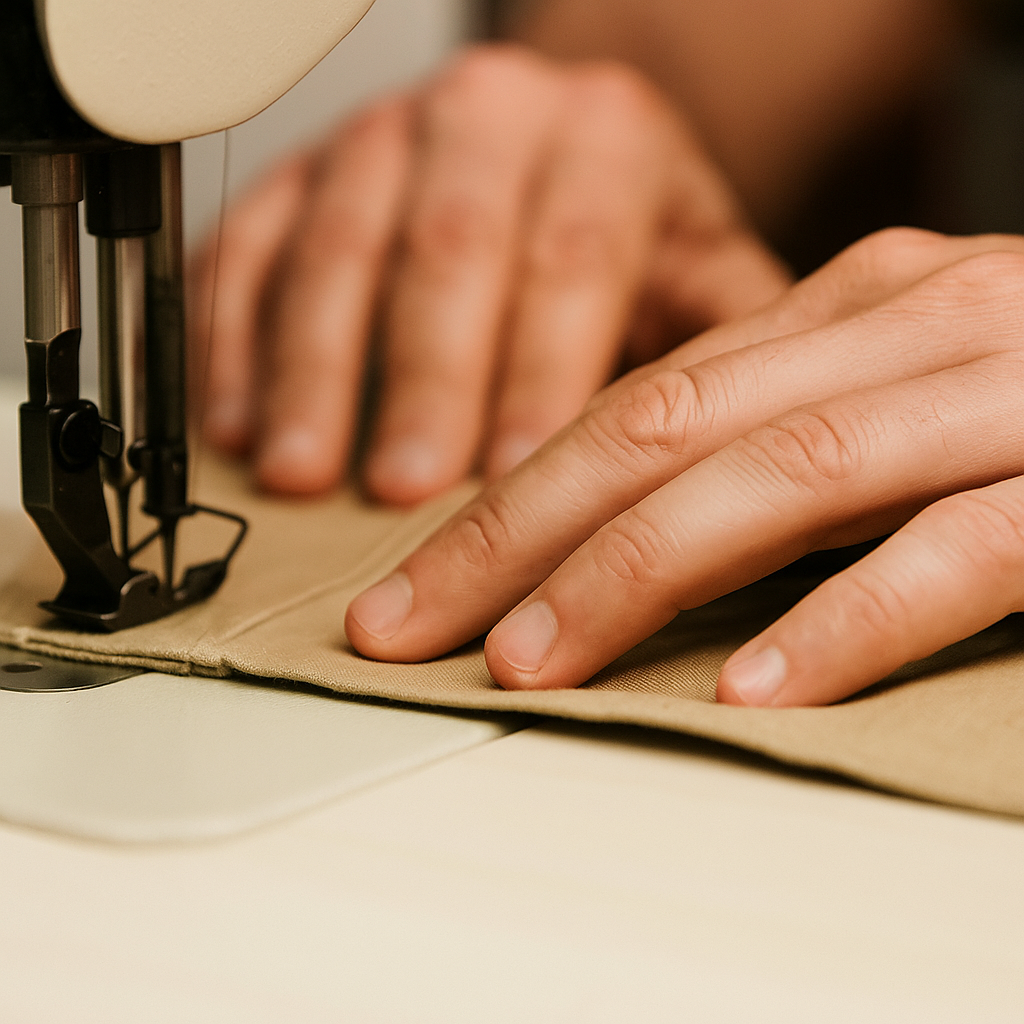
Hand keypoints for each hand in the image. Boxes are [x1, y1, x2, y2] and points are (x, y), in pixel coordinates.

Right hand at [190, 44, 788, 502]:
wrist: (552, 153)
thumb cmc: (630, 236)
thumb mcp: (700, 271)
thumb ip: (722, 340)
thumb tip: (738, 442)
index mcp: (602, 135)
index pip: (572, 258)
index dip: (540, 373)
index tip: (519, 478)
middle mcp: (486, 117)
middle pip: (448, 251)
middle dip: (423, 382)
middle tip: (402, 491)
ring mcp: (379, 137)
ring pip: (336, 250)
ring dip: (313, 374)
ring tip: (303, 479)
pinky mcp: (297, 174)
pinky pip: (247, 248)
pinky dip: (234, 342)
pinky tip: (236, 426)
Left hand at [345, 228, 1023, 706]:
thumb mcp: (879, 395)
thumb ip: (769, 438)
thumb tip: (618, 526)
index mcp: (838, 309)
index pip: (627, 407)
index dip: (503, 501)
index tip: (415, 587)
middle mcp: (903, 324)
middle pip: (659, 435)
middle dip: (512, 539)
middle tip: (410, 630)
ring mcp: (999, 392)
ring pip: (777, 480)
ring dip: (634, 580)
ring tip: (533, 666)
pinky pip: (955, 549)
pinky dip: (848, 623)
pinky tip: (756, 692)